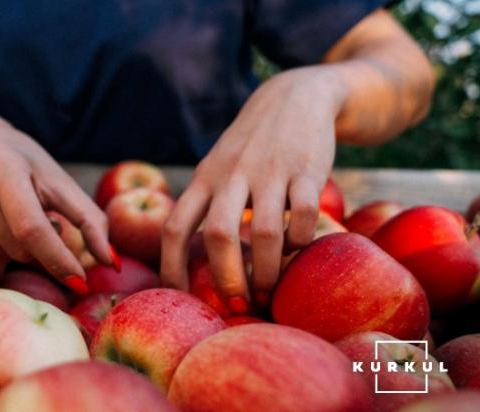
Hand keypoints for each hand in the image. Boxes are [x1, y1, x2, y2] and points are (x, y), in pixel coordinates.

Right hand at [0, 123, 112, 292]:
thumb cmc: (28, 164)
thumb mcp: (60, 181)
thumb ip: (91, 220)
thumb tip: (111, 263)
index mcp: (1, 167)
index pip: (31, 227)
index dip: (58, 258)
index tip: (82, 281)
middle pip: (21, 247)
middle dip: (45, 247)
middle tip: (48, 217)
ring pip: (6, 255)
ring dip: (26, 247)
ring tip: (21, 213)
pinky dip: (5, 247)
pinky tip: (0, 221)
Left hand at [160, 67, 344, 310]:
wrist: (295, 97)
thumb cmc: (250, 148)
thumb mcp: (218, 167)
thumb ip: (206, 205)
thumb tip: (196, 263)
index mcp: (204, 179)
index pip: (175, 227)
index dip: (172, 267)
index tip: (181, 297)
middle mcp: (231, 175)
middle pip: (218, 235)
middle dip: (226, 278)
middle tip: (236, 304)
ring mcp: (269, 171)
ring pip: (263, 232)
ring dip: (267, 270)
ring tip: (268, 290)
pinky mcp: (306, 169)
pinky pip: (303, 215)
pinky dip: (300, 240)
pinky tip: (298, 246)